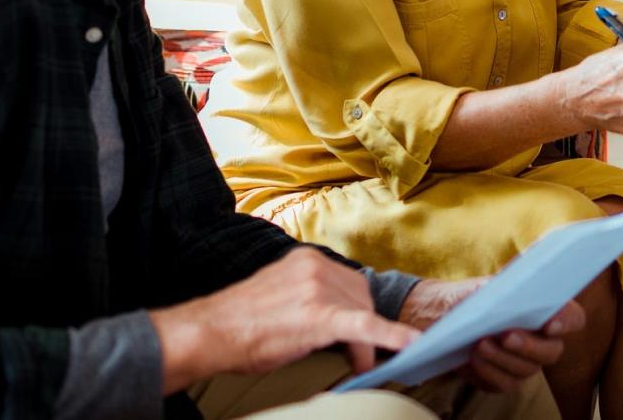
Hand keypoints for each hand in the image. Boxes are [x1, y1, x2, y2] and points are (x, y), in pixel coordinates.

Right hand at [151, 247, 419, 393]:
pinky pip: (365, 325)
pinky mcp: (320, 315)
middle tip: (361, 355)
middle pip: (360, 296)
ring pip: (361, 312)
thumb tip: (338, 320)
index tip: (362, 330)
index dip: (358, 309)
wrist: (211, 332)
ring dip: (366, 340)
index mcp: (306, 259)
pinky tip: (411, 345)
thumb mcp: (280, 294)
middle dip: (364, 324)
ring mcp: (318, 288)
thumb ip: (310, 296)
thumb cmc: (240, 321)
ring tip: (358, 362)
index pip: (349, 282)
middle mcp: (315, 266)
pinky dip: (391, 336)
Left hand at [400, 279, 585, 393]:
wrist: (442, 317)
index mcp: (545, 311)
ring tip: (479, 344)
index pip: (573, 319)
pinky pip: (504, 384)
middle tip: (506, 336)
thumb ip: (512, 275)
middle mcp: (541, 341)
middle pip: (551, 352)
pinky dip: (488, 372)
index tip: (550, 323)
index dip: (567, 322)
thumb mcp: (489, 281)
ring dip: (502, 358)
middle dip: (529, 345)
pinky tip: (473, 358)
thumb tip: (531, 259)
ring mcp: (524, 363)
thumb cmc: (472, 296)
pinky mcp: (504, 380)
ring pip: (525, 370)